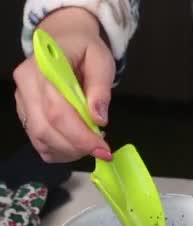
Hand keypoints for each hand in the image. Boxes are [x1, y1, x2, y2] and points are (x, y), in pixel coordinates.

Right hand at [13, 7, 114, 162]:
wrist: (65, 40)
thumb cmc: (85, 49)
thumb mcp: (101, 60)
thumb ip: (100, 88)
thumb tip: (99, 119)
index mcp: (42, 69)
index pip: (57, 111)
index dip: (80, 135)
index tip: (103, 149)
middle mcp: (25, 87)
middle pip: (45, 128)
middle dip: (76, 146)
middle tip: (102, 150)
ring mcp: (22, 102)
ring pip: (39, 138)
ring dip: (68, 151)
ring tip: (92, 145)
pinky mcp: (25, 114)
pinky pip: (38, 141)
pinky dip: (59, 151)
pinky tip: (77, 146)